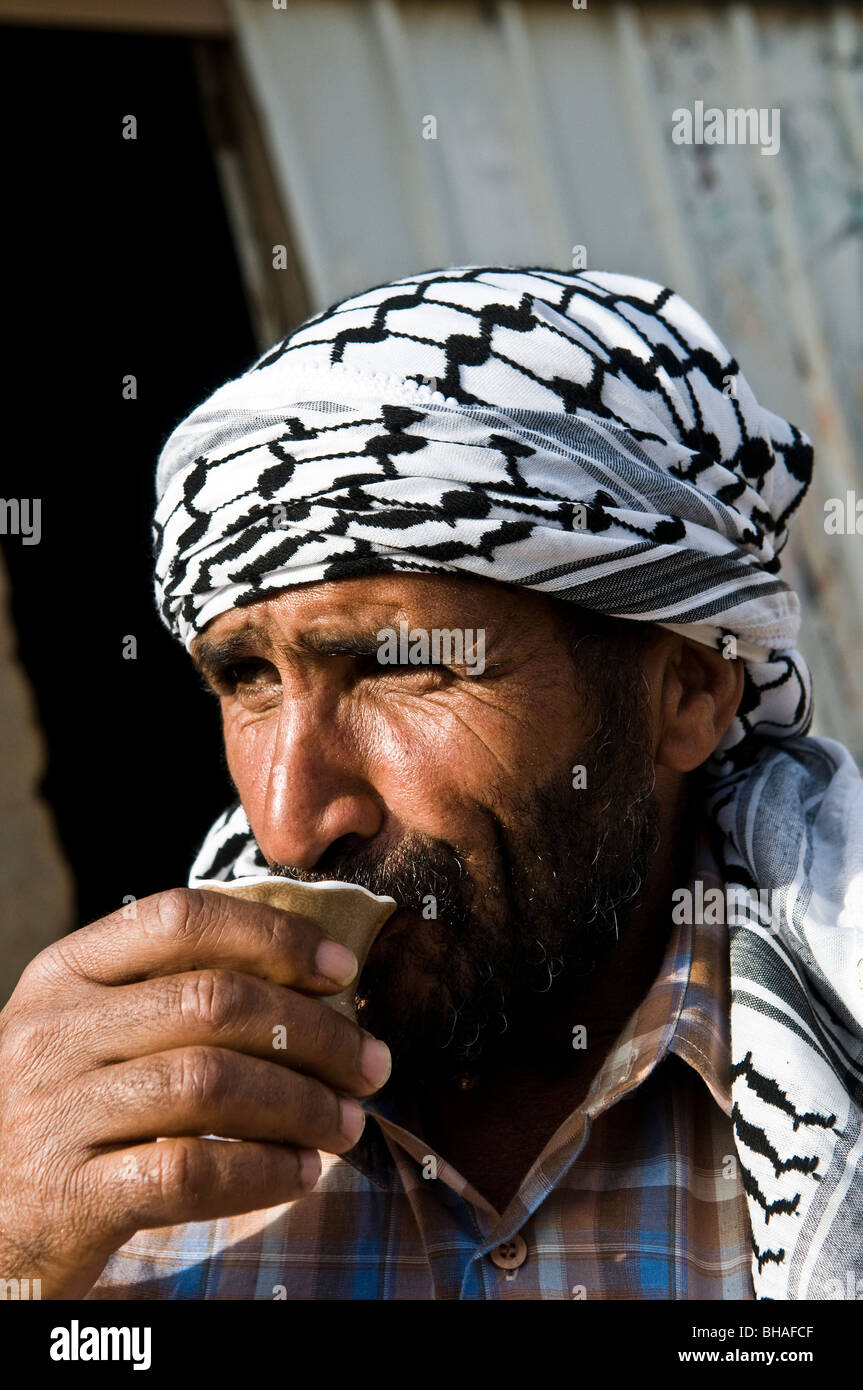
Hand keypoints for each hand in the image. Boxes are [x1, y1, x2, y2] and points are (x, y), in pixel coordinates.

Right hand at [0, 887, 391, 1297]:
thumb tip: (312, 990)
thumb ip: (168, 998)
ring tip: (346, 1124)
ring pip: (210, 1084)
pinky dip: (261, 1172)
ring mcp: (53, 1112)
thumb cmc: (62, 1117)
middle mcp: (52, 1030)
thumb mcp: (90, 1035)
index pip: (180, 918)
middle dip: (314, 1033)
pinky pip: (188, 1174)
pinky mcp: (66, 1196)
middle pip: (213, 1002)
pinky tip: (299, 1175)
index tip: (342, 973)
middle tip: (370, 1065)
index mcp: (65, 973)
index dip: (274, 938)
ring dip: (301, 1104)